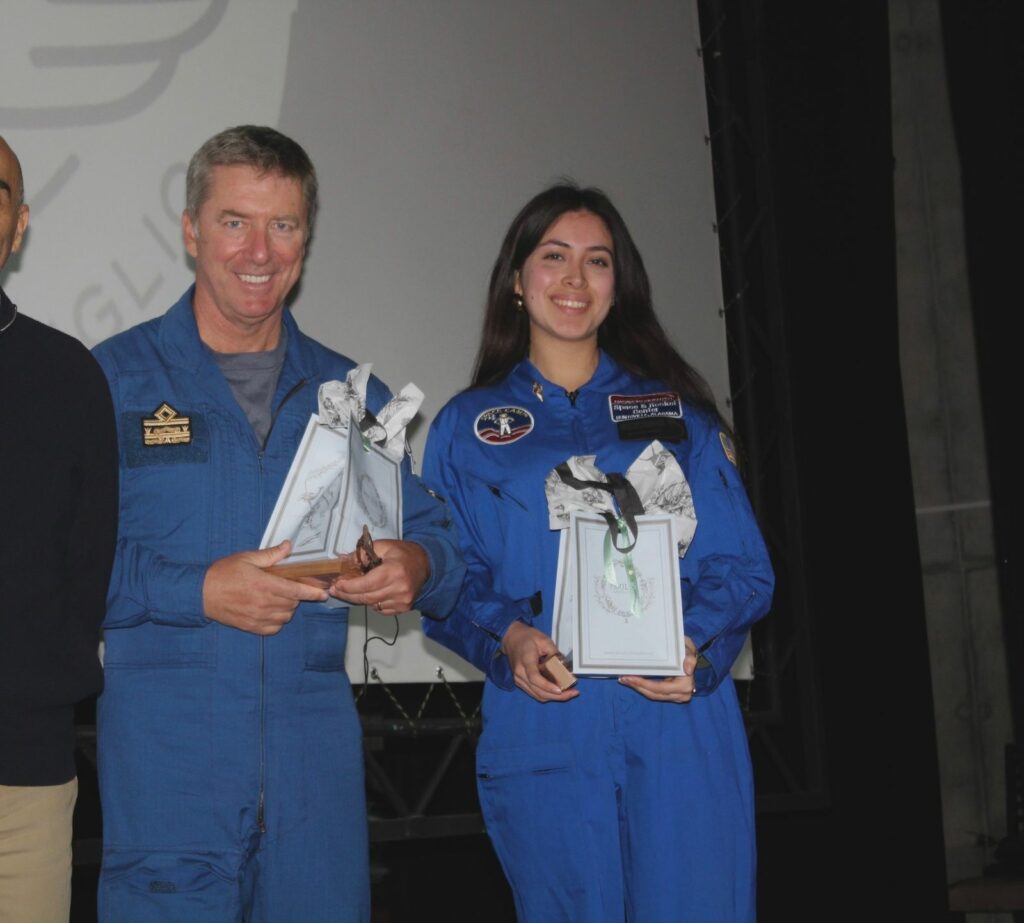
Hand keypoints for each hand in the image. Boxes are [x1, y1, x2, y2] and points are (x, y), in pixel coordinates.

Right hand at [202, 540, 327, 634]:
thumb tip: (288, 546)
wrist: (200, 594)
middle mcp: (264, 603)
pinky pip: (274, 629)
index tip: (324, 593)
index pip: (297, 591)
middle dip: (295, 596)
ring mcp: (258, 617)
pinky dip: (277, 621)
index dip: (313, 593)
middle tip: (287, 587)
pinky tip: (271, 612)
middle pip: (293, 604)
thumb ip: (271, 555)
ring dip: (287, 608)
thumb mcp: (247, 558)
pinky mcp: (251, 627)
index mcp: (265, 585)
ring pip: (285, 617)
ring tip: (277, 598)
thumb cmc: (224, 573)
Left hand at [328, 539, 429, 614]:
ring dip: (359, 599)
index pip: (366, 584)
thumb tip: (345, 561)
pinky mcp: (404, 608)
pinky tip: (370, 594)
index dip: (349, 587)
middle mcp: (399, 589)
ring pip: (372, 605)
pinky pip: (380, 609)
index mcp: (394, 572)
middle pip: (366, 598)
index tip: (337, 584)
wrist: (426, 565)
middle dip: (348, 595)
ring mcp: (402, 601)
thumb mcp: (384, 546)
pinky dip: (372, 603)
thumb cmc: (403, 554)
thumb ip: (364, 553)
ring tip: (350, 591)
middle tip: (336, 590)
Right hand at [501, 621, 578, 701]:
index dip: (547, 686)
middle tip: (573, 693)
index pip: (535, 678)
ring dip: (553, 697)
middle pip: (538, 691)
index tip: (560, 690)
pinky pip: (534, 693)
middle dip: (557, 696)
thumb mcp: (544, 640)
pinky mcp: (521, 683)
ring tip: (569, 694)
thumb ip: (554, 653)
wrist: (511, 638)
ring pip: (537, 695)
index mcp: (525, 660)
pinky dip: (547, 695)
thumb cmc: (527, 637)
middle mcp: (520, 673)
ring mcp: (519, 680)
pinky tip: (558, 692)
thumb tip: (565, 666)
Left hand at [618, 635, 698, 702]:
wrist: (690, 656)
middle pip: (654, 693)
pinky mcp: (671, 695)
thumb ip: (690, 657)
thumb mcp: (689, 648)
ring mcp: (677, 696)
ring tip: (625, 679)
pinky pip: (655, 693)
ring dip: (638, 688)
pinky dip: (643, 688)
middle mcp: (682, 694)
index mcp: (685, 684)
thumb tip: (688, 669)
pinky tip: (633, 681)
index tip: (631, 677)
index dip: (643, 684)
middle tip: (623, 678)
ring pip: (653, 695)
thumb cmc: (686, 650)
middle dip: (637, 686)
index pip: (660, 688)